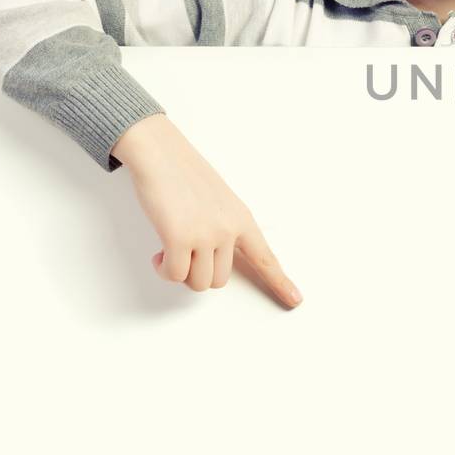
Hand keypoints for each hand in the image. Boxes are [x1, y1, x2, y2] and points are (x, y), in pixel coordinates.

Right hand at [113, 115, 302, 308]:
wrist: (160, 153)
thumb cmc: (184, 176)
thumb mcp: (218, 202)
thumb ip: (224, 229)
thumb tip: (214, 261)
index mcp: (242, 220)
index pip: (265, 257)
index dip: (280, 282)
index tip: (296, 300)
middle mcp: (229, 229)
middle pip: (220, 281)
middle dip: (198, 273)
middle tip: (184, 253)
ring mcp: (206, 234)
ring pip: (199, 282)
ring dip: (180, 272)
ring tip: (170, 251)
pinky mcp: (179, 238)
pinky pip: (175, 274)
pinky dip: (164, 270)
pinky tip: (158, 255)